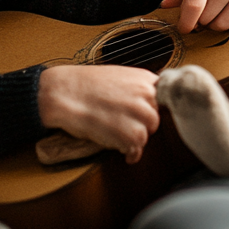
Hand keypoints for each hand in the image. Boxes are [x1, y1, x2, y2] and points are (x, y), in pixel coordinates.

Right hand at [38, 63, 159, 163]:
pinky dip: (129, 152)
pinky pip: (137, 149)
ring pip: (148, 133)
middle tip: (124, 126)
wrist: (65, 93)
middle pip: (155, 117)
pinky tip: (120, 149)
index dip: (152, 108)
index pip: (163, 96)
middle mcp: (148, 95)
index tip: (143, 116)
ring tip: (117, 136)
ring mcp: (141, 115)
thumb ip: (136, 88)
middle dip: (141, 124)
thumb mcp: (118, 76)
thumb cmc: (84, 85)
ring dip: (134, 138)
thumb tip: (144, 102)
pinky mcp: (133, 135)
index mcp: (145, 78)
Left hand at [160, 0, 228, 33]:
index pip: (194, 5)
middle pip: (203, 18)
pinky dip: (221, 24)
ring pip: (216, 24)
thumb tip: (163, 6)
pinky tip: (222, 14)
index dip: (186, 21)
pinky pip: (227, 26)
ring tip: (212, 13)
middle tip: (200, 14)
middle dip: (198, 22)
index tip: (183, 28)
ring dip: (210, 24)